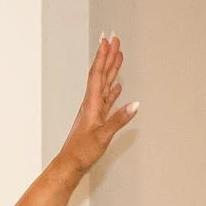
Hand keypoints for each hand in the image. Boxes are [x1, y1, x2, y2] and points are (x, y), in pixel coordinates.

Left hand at [57, 33, 138, 181]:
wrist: (70, 165)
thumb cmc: (82, 152)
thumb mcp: (102, 135)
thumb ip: (119, 120)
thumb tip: (135, 105)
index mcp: (91, 104)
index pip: (97, 75)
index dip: (103, 57)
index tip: (108, 41)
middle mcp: (91, 104)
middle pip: (101, 75)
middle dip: (108, 56)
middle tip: (114, 39)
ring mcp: (93, 111)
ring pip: (104, 84)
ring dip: (111, 69)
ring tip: (117, 56)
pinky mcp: (96, 119)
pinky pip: (106, 99)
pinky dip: (112, 90)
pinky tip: (117, 86)